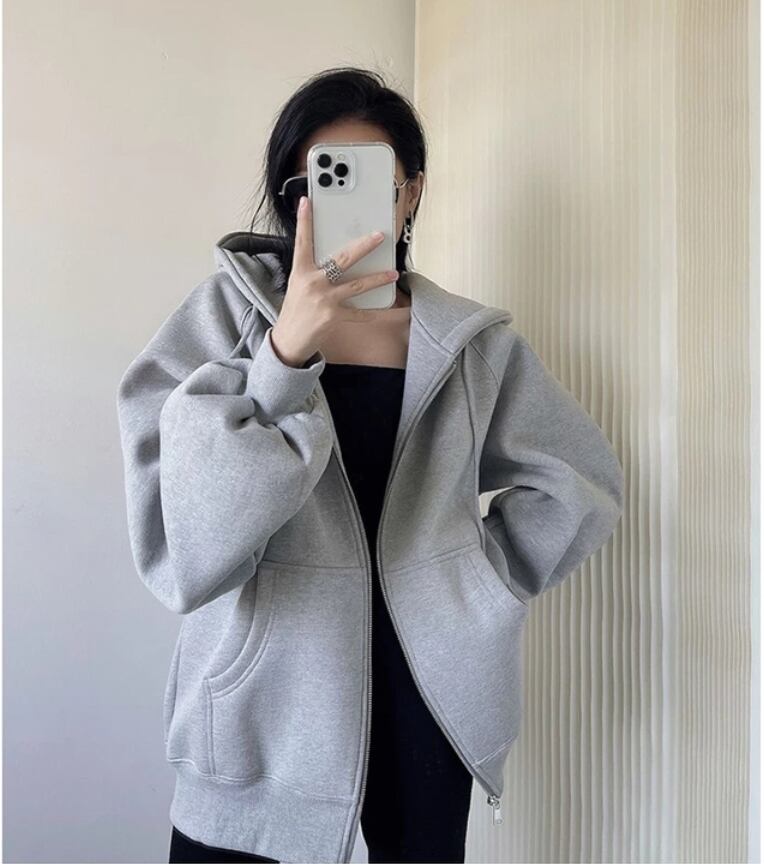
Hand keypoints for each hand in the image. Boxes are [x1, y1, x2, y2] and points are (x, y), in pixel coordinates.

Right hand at [270, 195, 399, 366]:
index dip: (304, 221)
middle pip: (342, 260)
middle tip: (379, 236)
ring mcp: (325, 301)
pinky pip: (359, 313)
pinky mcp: (334, 317)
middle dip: (364, 247)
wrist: (289, 340)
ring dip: (377, 278)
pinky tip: (387, 307)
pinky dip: (373, 311)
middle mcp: (313, 284)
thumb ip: (313, 270)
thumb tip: (334, 258)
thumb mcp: (298, 285)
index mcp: (301, 272)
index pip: (302, 242)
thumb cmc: (296, 310)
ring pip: (357, 285)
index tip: (307, 203)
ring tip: (393, 272)